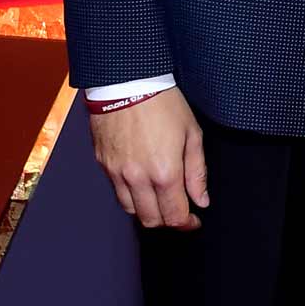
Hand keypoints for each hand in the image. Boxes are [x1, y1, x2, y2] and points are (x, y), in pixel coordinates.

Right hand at [90, 87, 208, 229]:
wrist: (126, 81)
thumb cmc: (163, 103)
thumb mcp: (192, 134)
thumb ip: (197, 172)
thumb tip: (201, 200)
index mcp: (165, 173)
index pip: (175, 217)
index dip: (187, 224)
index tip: (194, 220)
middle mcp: (138, 179)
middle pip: (151, 220)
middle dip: (167, 220)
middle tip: (178, 210)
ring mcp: (117, 173)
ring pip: (131, 210)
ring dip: (147, 210)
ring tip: (159, 197)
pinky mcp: (103, 164)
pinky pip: (117, 191)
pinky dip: (131, 194)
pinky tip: (142, 182)